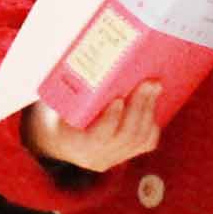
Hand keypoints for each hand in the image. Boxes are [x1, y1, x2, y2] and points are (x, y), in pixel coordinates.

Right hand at [26, 83, 163, 172]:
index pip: (98, 137)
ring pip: (139, 140)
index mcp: (74, 143)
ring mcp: (112, 158)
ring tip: (154, 87)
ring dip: (149, 110)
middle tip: (148, 83)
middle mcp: (95, 156)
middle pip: (125, 136)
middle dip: (140, 107)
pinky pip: (146, 143)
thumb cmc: (58, 113)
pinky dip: (152, 122)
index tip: (118, 99)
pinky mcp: (124, 155)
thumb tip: (92, 55)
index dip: (110, 119)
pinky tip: (152, 104)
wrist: (59, 139)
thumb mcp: (58, 103)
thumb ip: (72, 88)